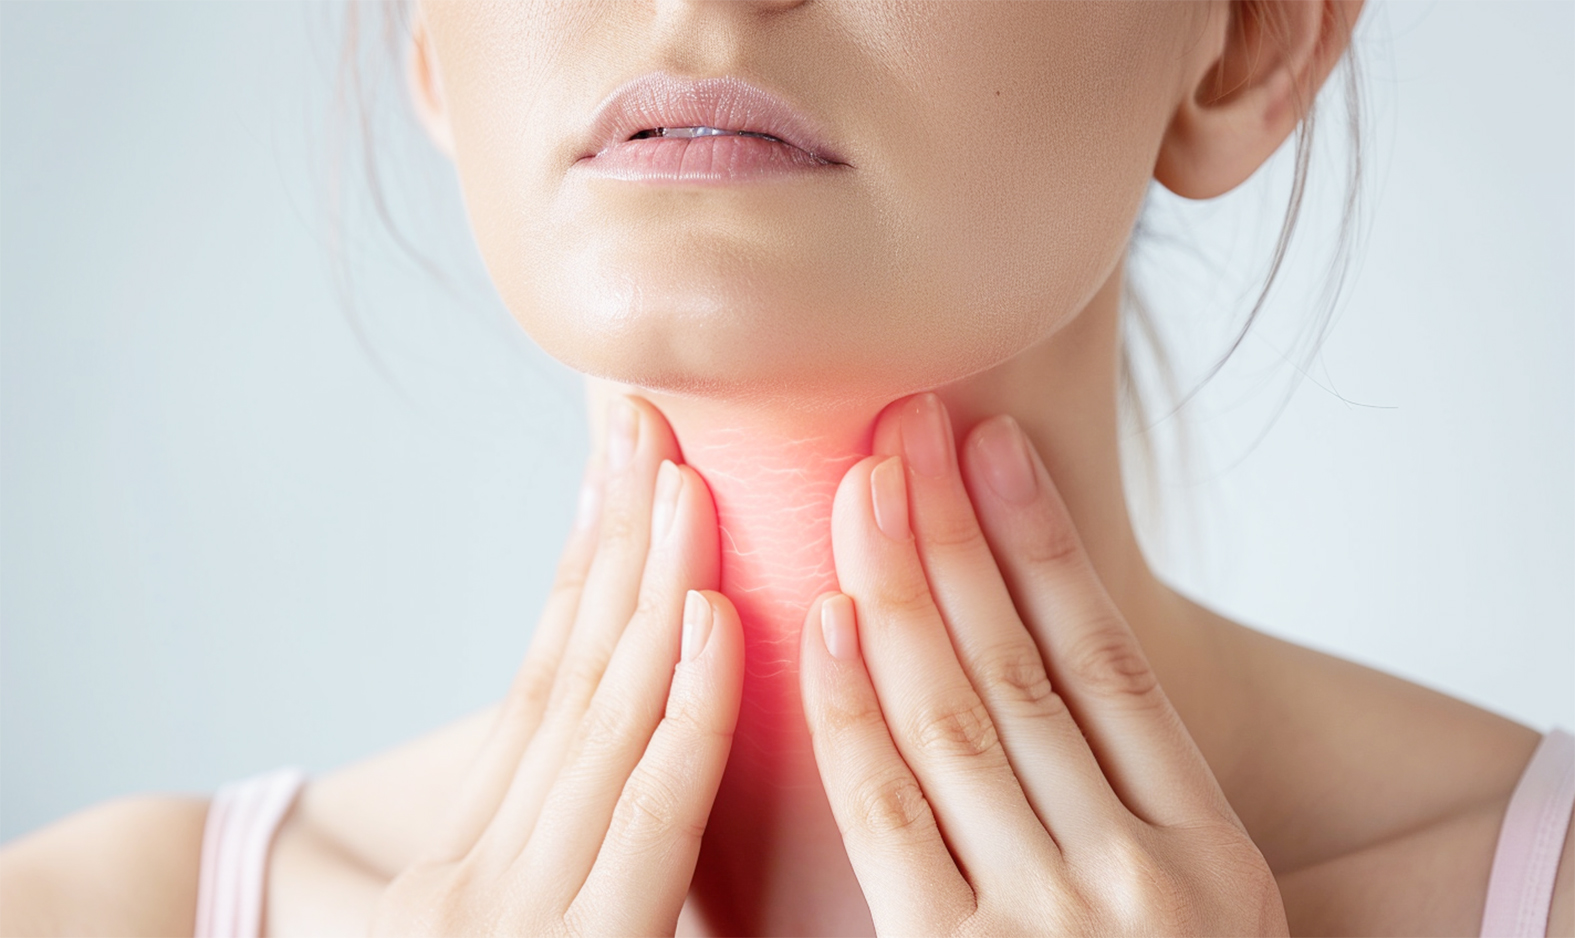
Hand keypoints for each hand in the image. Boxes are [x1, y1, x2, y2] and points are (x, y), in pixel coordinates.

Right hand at [371, 396, 742, 936]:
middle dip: (613, 544)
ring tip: (686, 480)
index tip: (610, 480)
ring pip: (604, 719)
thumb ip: (562, 872)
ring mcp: (517, 917)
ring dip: (652, 586)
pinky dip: (689, 707)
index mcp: (456, 872)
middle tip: (643, 426)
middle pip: (566, 681)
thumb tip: (628, 790)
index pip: (533, 696)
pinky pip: (654, 813)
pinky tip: (711, 611)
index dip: (578, 578)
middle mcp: (471, 881)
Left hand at [799, 393, 1285, 935]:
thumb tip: (1070, 705)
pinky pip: (887, 812)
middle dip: (957, 531)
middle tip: (909, 425)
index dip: (1048, 543)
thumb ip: (1150, 831)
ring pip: (955, 716)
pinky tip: (828, 622)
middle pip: (1025, 666)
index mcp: (1212, 854)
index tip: (1000, 448)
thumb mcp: (1212, 926)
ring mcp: (1046, 917)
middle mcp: (1136, 871)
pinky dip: (851, 711)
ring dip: (901, 586)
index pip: (1113, 664)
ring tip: (865, 482)